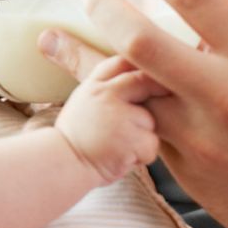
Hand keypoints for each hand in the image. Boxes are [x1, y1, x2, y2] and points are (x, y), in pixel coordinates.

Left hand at [44, 0, 227, 227]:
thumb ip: (221, 35)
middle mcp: (225, 91)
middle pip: (141, 39)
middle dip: (102, 3)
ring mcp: (197, 133)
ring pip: (121, 87)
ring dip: (79, 58)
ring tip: (49, 37)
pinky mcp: (178, 164)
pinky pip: (129, 121)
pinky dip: (104, 99)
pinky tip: (77, 85)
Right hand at [53, 55, 165, 183]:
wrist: (63, 164)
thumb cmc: (76, 138)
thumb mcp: (82, 102)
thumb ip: (104, 88)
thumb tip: (133, 75)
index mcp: (94, 85)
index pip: (122, 62)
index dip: (139, 65)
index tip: (149, 71)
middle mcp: (106, 94)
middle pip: (144, 82)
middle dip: (157, 89)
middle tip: (163, 94)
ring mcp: (119, 115)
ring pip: (150, 120)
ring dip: (143, 135)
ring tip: (120, 144)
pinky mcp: (131, 138)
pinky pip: (151, 145)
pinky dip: (142, 155)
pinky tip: (122, 157)